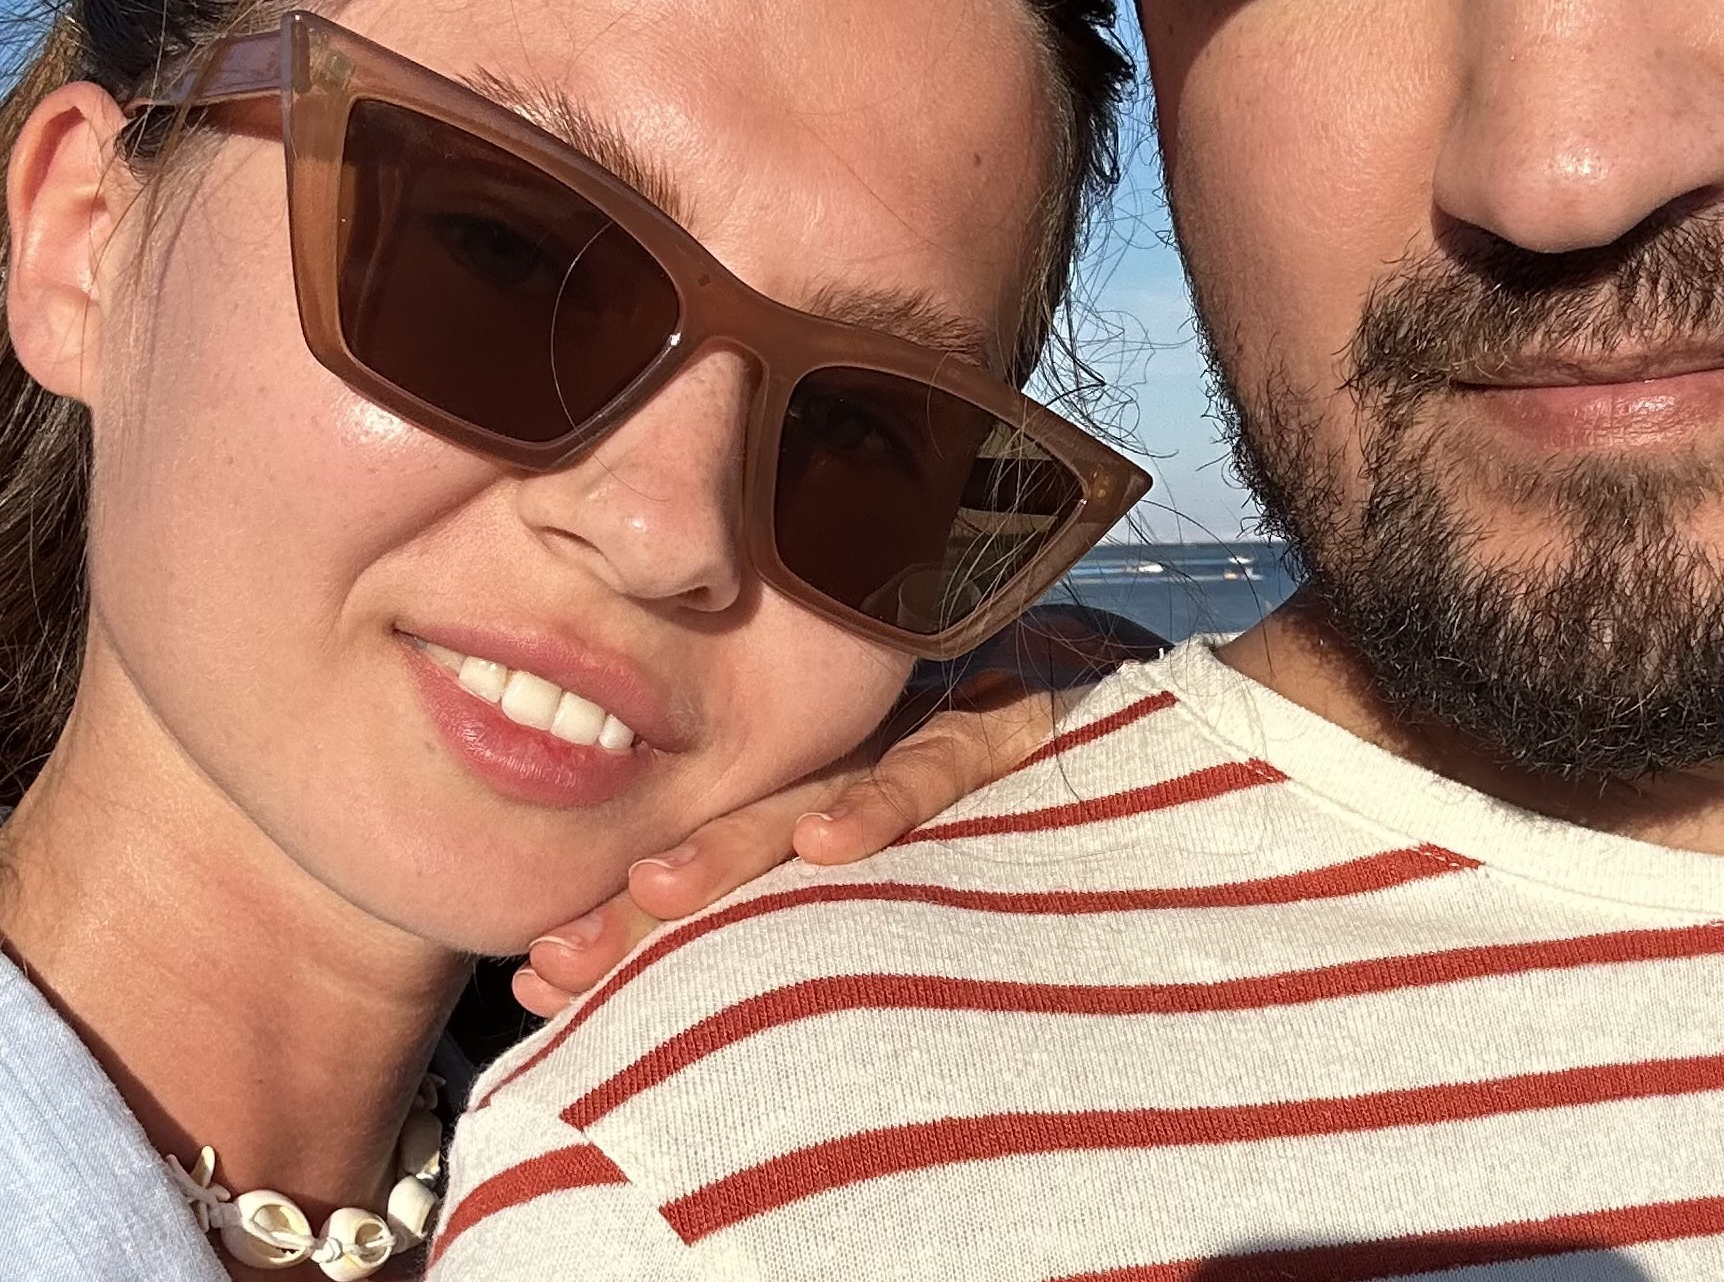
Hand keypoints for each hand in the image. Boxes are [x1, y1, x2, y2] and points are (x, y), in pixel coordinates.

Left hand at [511, 671, 1060, 1016]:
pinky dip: (883, 805)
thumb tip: (714, 1052)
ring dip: (733, 849)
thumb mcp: (908, 898)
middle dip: (642, 900)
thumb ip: (816, 942)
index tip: (540, 981)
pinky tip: (834, 843)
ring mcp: (916, 754)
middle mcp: (853, 782)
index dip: (622, 922)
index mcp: (819, 817)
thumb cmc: (1002, 827)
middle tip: (563, 954)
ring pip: (809, 799)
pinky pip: (934, 767)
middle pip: (734, 836)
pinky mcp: (994, 738)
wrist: (1116, 741)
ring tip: (660, 887)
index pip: (708, 864)